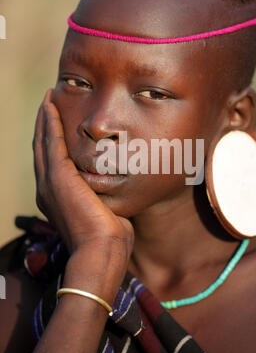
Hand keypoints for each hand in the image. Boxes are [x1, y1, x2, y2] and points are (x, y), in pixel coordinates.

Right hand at [33, 90, 133, 285]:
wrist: (102, 253)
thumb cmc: (108, 240)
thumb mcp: (104, 214)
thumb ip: (103, 199)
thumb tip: (115, 193)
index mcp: (56, 199)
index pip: (52, 164)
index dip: (52, 143)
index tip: (58, 125)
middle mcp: (46, 189)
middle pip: (43, 149)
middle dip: (46, 126)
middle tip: (48, 105)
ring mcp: (49, 182)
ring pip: (44, 141)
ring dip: (46, 119)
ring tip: (48, 99)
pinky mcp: (57, 176)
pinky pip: (51, 141)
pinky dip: (50, 122)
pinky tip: (50, 106)